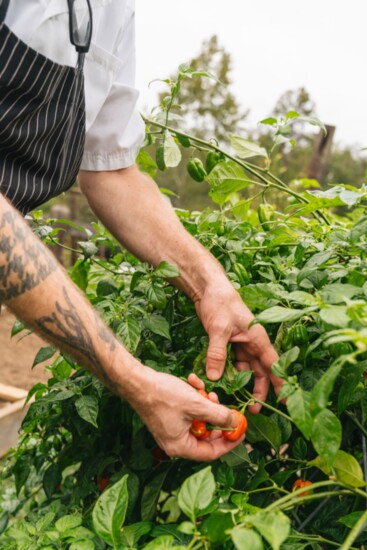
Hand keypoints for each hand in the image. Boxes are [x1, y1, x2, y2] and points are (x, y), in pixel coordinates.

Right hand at [129, 366, 242, 460]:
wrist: (137, 381)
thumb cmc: (163, 395)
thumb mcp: (197, 405)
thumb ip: (219, 415)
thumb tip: (236, 422)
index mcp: (180, 447)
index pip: (212, 452)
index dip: (230, 441)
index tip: (241, 430)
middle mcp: (175, 442)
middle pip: (206, 436)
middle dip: (216, 417)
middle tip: (222, 403)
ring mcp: (171, 429)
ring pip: (199, 420)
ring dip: (205, 404)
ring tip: (205, 390)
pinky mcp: (169, 417)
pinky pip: (189, 412)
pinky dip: (194, 398)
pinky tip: (193, 382)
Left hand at [194, 280, 282, 413]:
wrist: (209, 289)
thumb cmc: (220, 304)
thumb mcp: (218, 329)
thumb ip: (217, 353)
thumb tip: (214, 378)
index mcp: (258, 338)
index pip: (273, 364)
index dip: (280, 382)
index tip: (285, 401)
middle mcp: (253, 343)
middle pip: (261, 371)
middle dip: (259, 390)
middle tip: (252, 409)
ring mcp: (242, 343)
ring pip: (248, 369)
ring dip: (244, 384)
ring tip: (239, 401)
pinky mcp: (230, 343)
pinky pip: (234, 362)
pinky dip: (231, 373)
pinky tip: (225, 384)